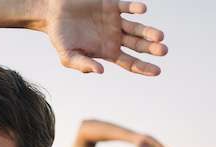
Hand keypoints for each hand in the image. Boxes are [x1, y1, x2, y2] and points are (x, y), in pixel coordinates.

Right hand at [43, 0, 166, 75]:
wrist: (52, 13)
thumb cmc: (59, 37)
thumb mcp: (67, 56)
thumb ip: (82, 64)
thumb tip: (101, 71)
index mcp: (108, 52)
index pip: (130, 62)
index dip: (144, 67)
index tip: (157, 71)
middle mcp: (115, 37)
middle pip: (138, 45)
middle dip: (151, 48)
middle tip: (163, 51)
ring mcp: (115, 21)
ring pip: (137, 28)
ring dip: (148, 31)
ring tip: (159, 36)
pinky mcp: (111, 5)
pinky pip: (127, 6)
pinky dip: (135, 8)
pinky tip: (142, 11)